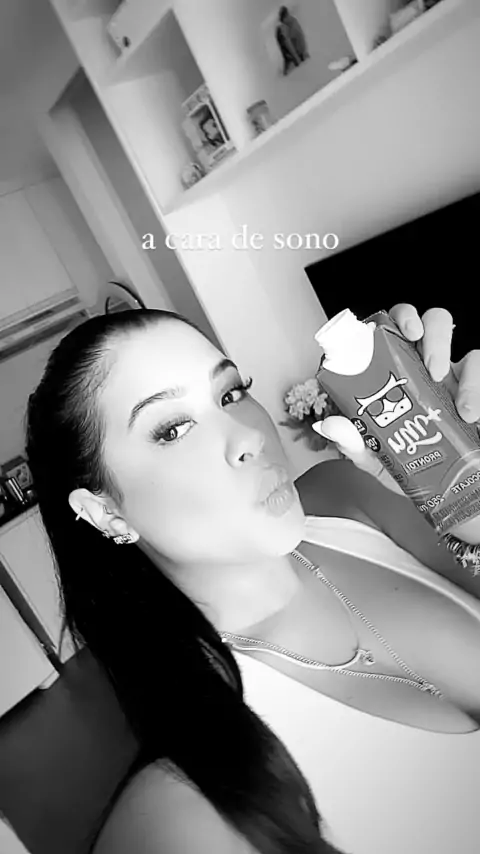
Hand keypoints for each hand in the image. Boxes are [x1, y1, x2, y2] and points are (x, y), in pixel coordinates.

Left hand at [312, 305, 479, 494]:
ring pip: (455, 337)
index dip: (392, 319)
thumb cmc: (411, 468)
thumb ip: (354, 444)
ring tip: (441, 383)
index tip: (390, 330)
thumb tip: (328, 426)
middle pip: (423, 322)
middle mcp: (423, 367)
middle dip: (421, 324)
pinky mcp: (476, 389)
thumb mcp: (376, 460)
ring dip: (443, 347)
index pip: (389, 333)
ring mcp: (454, 375)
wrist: (450, 493)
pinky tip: (469, 414)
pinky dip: (476, 386)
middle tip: (420, 353)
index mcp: (395, 376)